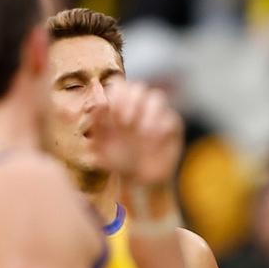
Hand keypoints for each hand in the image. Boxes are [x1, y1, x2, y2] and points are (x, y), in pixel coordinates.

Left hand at [89, 81, 183, 210]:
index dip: (117, 96)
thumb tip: (97, 104)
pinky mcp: (172, 128)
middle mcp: (140, 108)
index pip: (120, 86)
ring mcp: (158, 116)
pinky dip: (162, 127)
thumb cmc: (118, 161)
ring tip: (142, 133)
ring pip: (157, 97)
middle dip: (131, 101)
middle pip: (138, 87)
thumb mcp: (100, 146)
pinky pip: (171, 118)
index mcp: (121, 107)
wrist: (140, 181)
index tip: (112, 116)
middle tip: (125, 123)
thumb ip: (96, 126)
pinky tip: (153, 141)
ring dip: (147, 112)